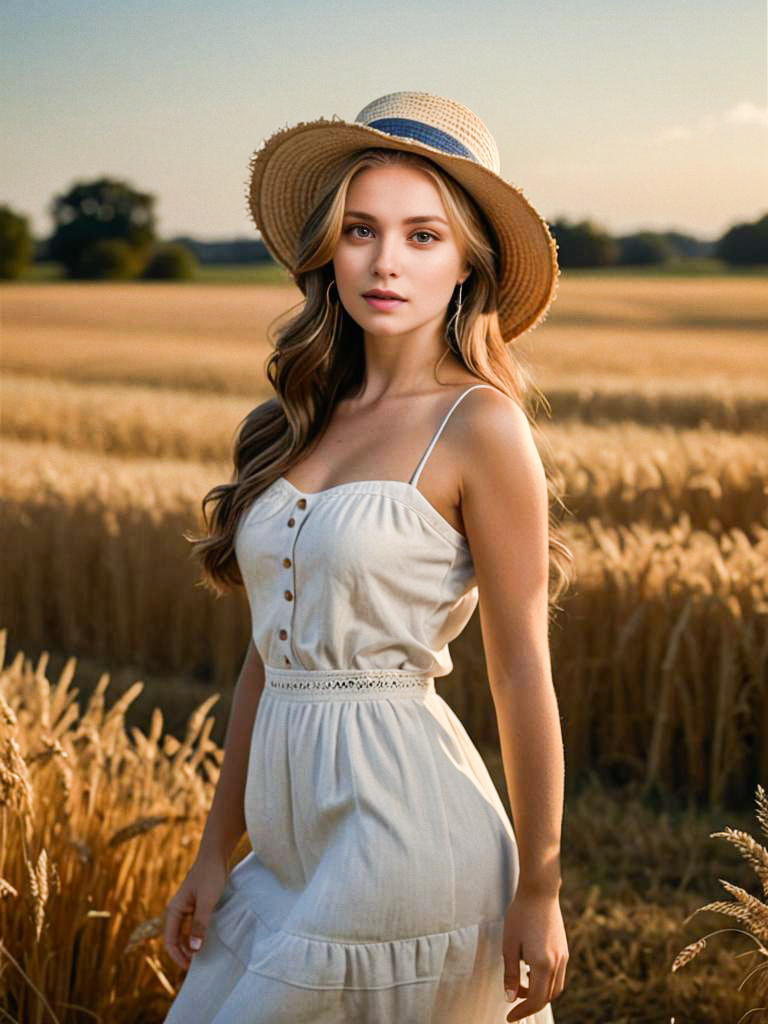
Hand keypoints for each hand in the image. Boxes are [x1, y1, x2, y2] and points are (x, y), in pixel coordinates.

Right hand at [163, 855, 229, 969]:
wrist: (215, 854)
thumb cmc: (210, 875)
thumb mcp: (206, 901)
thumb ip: (200, 924)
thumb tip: (194, 948)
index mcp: (174, 910)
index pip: (170, 941)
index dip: (178, 956)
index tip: (190, 967)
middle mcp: (177, 911)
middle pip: (175, 939)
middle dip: (183, 953)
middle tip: (197, 965)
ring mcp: (186, 908)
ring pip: (184, 933)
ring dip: (190, 944)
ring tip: (201, 954)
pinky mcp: (196, 905)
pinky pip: (192, 925)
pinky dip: (196, 934)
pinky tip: (206, 938)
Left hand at [501, 887, 568, 1020]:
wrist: (540, 891)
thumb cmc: (520, 915)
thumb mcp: (509, 945)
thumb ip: (510, 974)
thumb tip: (509, 998)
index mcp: (543, 964)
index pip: (536, 1000)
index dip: (523, 1012)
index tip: (510, 1016)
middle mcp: (557, 963)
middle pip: (548, 997)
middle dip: (531, 1003)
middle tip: (513, 997)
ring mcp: (563, 956)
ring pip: (556, 987)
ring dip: (540, 992)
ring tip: (521, 981)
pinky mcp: (564, 949)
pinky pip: (558, 974)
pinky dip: (546, 980)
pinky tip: (530, 968)